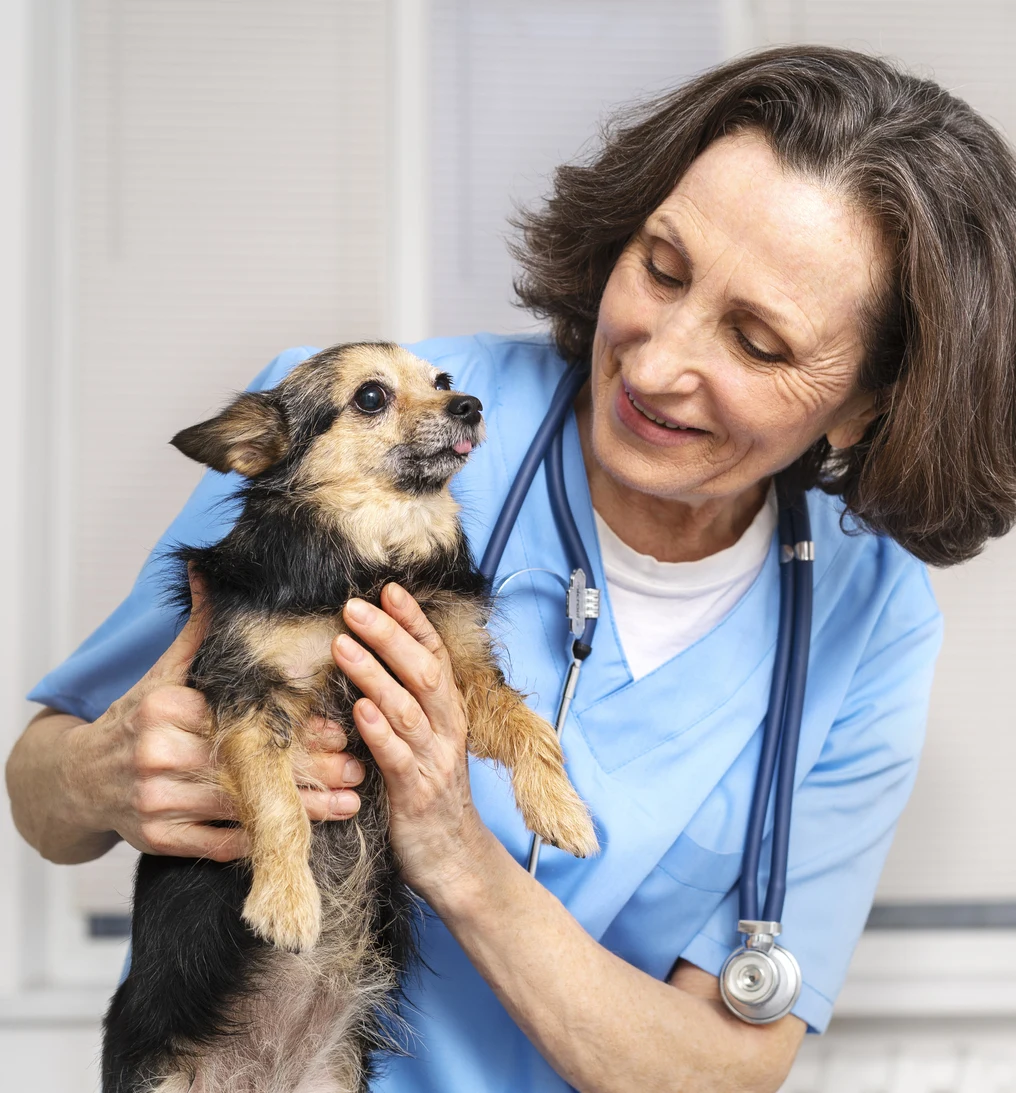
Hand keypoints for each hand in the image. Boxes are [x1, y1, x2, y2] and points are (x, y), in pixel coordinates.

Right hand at [66, 576, 363, 860]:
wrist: (76, 779)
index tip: (339, 729)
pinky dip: (260, 839)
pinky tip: (302, 835)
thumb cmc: (134, 719)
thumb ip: (198, 629)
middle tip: (357, 769)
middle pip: (248, 764)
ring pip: (241, 807)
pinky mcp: (158, 840)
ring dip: (300, 811)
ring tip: (348, 804)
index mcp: (165, 707)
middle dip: (309, 770)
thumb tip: (208, 570)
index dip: (295, 726)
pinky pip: (218, 844)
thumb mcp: (163, 671)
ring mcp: (156, 801)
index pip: (244, 718)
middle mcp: (157, 754)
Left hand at [333, 584, 486, 893]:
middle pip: (422, 672)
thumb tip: (368, 661)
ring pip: (407, 708)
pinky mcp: (415, 795)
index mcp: (448, 713)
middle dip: (389, 635)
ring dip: (375, 674)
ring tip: (344, 645)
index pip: (435, 655)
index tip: (390, 589)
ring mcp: (433, 762)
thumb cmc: (427, 796)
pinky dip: (379, 731)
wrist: (454, 861)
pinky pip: (397, 758)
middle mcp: (446, 730)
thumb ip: (404, 704)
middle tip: (354, 606)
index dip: (413, 621)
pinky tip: (359, 709)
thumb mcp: (424, 742)